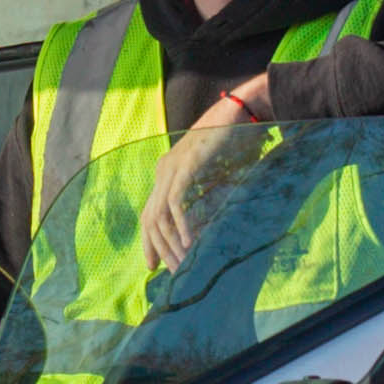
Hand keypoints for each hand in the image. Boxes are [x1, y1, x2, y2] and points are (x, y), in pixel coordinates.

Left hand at [140, 82, 271, 270]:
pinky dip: (182, 225)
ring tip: (183, 264)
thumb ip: (199, 186)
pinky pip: (176, 202)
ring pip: (160, 215)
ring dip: (171, 242)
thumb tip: (202, 213)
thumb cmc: (226, 138)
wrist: (235, 110)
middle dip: (157, 248)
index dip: (149, 240)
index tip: (153, 265)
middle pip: (150, 219)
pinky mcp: (185, 166)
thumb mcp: (207, 168)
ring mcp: (172, 168)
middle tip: (169, 272)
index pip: (149, 214)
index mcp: (166, 172)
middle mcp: (163, 171)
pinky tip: (190, 242)